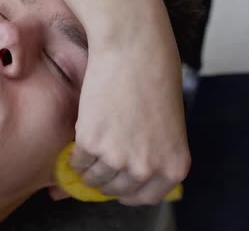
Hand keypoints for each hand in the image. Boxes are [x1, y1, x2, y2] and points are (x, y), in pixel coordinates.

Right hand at [71, 40, 190, 205]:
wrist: (134, 50)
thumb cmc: (154, 79)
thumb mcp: (166, 127)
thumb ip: (151, 154)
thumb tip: (120, 176)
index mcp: (172, 167)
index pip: (145, 197)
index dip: (127, 191)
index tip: (117, 184)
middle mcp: (146, 168)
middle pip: (115, 190)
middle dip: (103, 179)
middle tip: (97, 163)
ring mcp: (118, 158)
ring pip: (93, 178)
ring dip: (87, 168)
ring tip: (89, 149)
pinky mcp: (91, 143)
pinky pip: (77, 161)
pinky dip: (75, 153)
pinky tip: (82, 135)